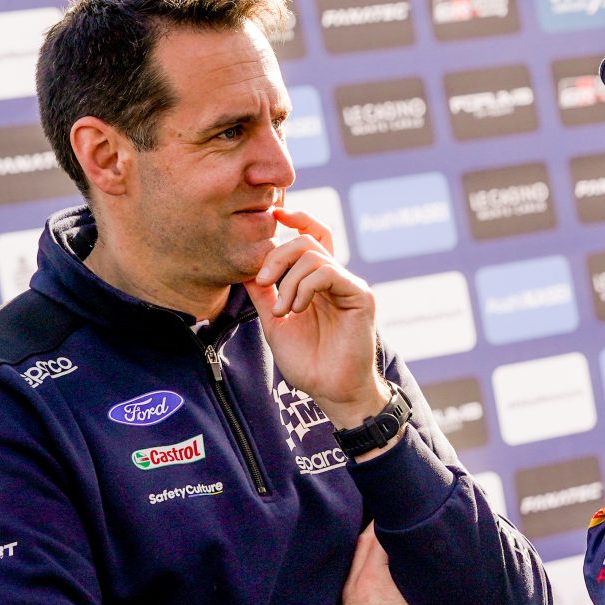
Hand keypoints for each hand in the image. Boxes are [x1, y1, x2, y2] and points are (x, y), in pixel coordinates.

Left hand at [244, 208, 389, 426]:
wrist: (330, 390)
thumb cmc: (307, 361)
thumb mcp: (275, 321)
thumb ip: (264, 293)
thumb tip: (245, 267)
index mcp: (318, 281)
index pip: (311, 236)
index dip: (296, 219)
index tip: (273, 215)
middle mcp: (336, 278)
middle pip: (307, 240)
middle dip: (277, 256)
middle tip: (264, 283)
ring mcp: (349, 285)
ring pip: (314, 255)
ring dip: (289, 281)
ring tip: (283, 311)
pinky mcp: (360, 295)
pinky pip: (328, 272)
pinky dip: (305, 287)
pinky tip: (298, 309)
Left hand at [340, 525, 430, 604]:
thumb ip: (415, 579)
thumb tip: (419, 561)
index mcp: (373, 576)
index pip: (377, 533)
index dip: (390, 518)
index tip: (407, 509)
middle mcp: (357, 581)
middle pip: (365, 540)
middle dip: (381, 525)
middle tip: (400, 516)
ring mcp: (352, 594)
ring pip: (360, 556)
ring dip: (374, 543)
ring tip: (395, 537)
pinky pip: (360, 572)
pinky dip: (371, 560)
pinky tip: (385, 567)